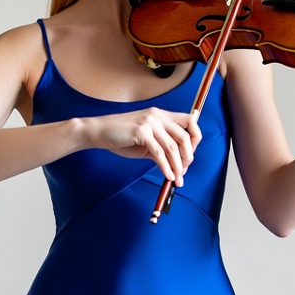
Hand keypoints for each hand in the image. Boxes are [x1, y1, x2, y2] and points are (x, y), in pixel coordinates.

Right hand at [83, 108, 201, 185]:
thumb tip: (180, 163)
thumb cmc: (122, 136)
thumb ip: (162, 146)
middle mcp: (158, 115)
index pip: (191, 121)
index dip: (196, 139)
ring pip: (172, 147)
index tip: (190, 155)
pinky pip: (159, 153)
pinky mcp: (141, 132)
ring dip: (178, 166)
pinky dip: (166, 167)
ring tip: (177, 179)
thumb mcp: (146, 140)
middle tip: (184, 171)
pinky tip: (168, 176)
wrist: (99, 132)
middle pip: (185, 136)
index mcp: (161, 115)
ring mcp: (149, 122)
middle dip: (188, 157)